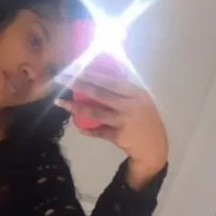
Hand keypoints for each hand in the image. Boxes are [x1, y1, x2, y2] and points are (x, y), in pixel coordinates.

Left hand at [56, 71, 168, 188]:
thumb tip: (107, 70)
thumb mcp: (141, 101)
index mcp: (136, 93)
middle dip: (79, 86)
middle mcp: (130, 106)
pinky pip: (99, 132)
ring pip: (96, 114)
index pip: (111, 81)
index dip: (92, 74)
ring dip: (76, 108)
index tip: (77, 69)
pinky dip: (88, 130)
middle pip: (100, 94)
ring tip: (61, 103)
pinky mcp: (118, 136)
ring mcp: (124, 122)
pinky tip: (79, 128)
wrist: (154, 147)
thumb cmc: (145, 119)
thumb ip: (125, 89)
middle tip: (63, 80)